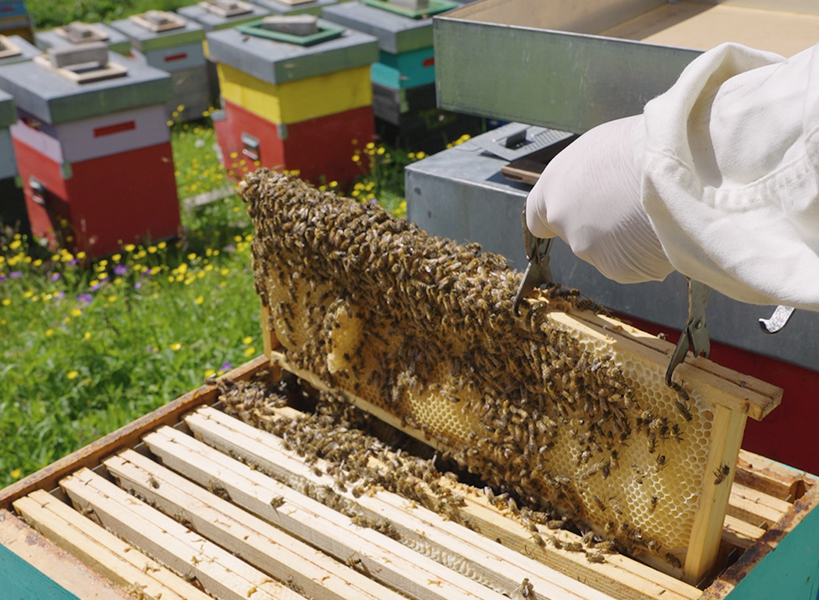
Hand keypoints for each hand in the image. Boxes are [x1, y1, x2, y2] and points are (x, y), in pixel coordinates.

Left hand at [525, 115, 673, 283]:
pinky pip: (633, 264)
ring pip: (606, 251)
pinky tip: (661, 229)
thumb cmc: (643, 146)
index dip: (556, 219)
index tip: (569, 219)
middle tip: (629, 208)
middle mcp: (563, 220)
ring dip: (624, 240)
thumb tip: (592, 187)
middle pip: (576, 234)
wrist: (678, 166)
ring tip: (652, 212)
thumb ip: (584, 177)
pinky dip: (646, 254)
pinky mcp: (616, 267)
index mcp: (554, 187)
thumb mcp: (600, 147)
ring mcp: (587, 247)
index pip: (537, 217)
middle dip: (599, 227)